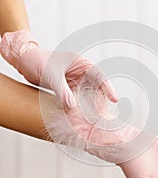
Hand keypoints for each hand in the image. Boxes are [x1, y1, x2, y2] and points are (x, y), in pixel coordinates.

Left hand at [0, 30, 116, 108]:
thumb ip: (62, 91)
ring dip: (89, 105)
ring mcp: (73, 80)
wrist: (23, 60)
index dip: (107, 87)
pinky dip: (78, 107)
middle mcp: (79, 71)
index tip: (114, 99)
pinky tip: (79, 116)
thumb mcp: (50, 75)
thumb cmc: (36, 60)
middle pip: (95, 87)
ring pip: (86, 94)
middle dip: (99, 100)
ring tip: (94, 117)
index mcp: (80, 62)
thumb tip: (72, 107)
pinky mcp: (67, 87)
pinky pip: (76, 98)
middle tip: (103, 114)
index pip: (98, 75)